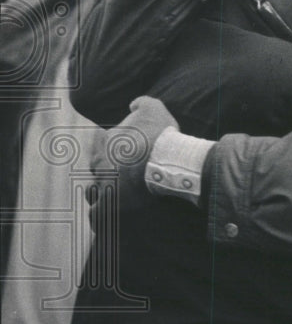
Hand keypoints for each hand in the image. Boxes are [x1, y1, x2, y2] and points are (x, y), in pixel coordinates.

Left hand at [88, 97, 178, 219]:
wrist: (165, 158)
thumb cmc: (160, 134)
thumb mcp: (154, 108)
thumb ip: (141, 102)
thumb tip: (133, 104)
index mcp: (105, 142)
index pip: (100, 150)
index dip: (112, 155)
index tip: (126, 160)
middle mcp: (99, 162)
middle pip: (97, 171)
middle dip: (107, 175)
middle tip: (125, 180)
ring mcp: (103, 183)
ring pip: (94, 193)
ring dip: (102, 196)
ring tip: (116, 200)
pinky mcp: (110, 202)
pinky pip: (96, 216)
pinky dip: (99, 219)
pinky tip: (106, 221)